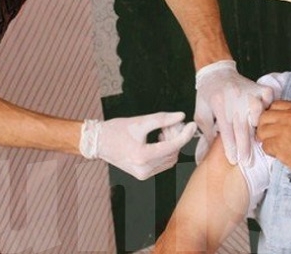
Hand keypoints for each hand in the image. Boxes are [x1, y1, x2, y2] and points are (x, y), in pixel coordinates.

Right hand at [80, 112, 196, 179]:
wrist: (98, 142)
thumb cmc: (115, 130)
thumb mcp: (140, 121)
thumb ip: (162, 119)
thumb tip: (180, 116)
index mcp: (142, 155)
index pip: (172, 146)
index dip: (185, 135)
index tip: (192, 125)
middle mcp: (143, 168)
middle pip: (172, 153)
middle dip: (176, 137)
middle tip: (171, 124)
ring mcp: (143, 174)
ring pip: (169, 160)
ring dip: (171, 145)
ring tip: (162, 131)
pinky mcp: (142, 175)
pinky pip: (162, 164)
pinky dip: (164, 152)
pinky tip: (157, 140)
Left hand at [194, 60, 273, 165]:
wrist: (216, 71)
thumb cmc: (208, 95)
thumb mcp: (201, 113)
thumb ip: (206, 131)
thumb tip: (209, 152)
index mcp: (218, 104)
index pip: (226, 130)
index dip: (230, 147)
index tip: (234, 160)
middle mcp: (234, 98)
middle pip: (242, 127)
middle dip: (245, 147)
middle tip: (247, 162)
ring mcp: (248, 91)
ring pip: (258, 113)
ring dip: (259, 128)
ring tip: (259, 141)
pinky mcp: (258, 87)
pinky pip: (269, 99)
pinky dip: (270, 108)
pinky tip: (267, 118)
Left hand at [256, 100, 290, 178]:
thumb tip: (287, 114)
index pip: (275, 105)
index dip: (272, 115)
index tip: (273, 122)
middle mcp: (289, 116)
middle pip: (264, 116)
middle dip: (265, 126)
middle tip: (269, 134)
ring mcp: (282, 130)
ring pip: (261, 131)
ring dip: (266, 139)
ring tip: (274, 144)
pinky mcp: (278, 145)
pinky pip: (264, 145)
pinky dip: (269, 150)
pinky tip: (278, 153)